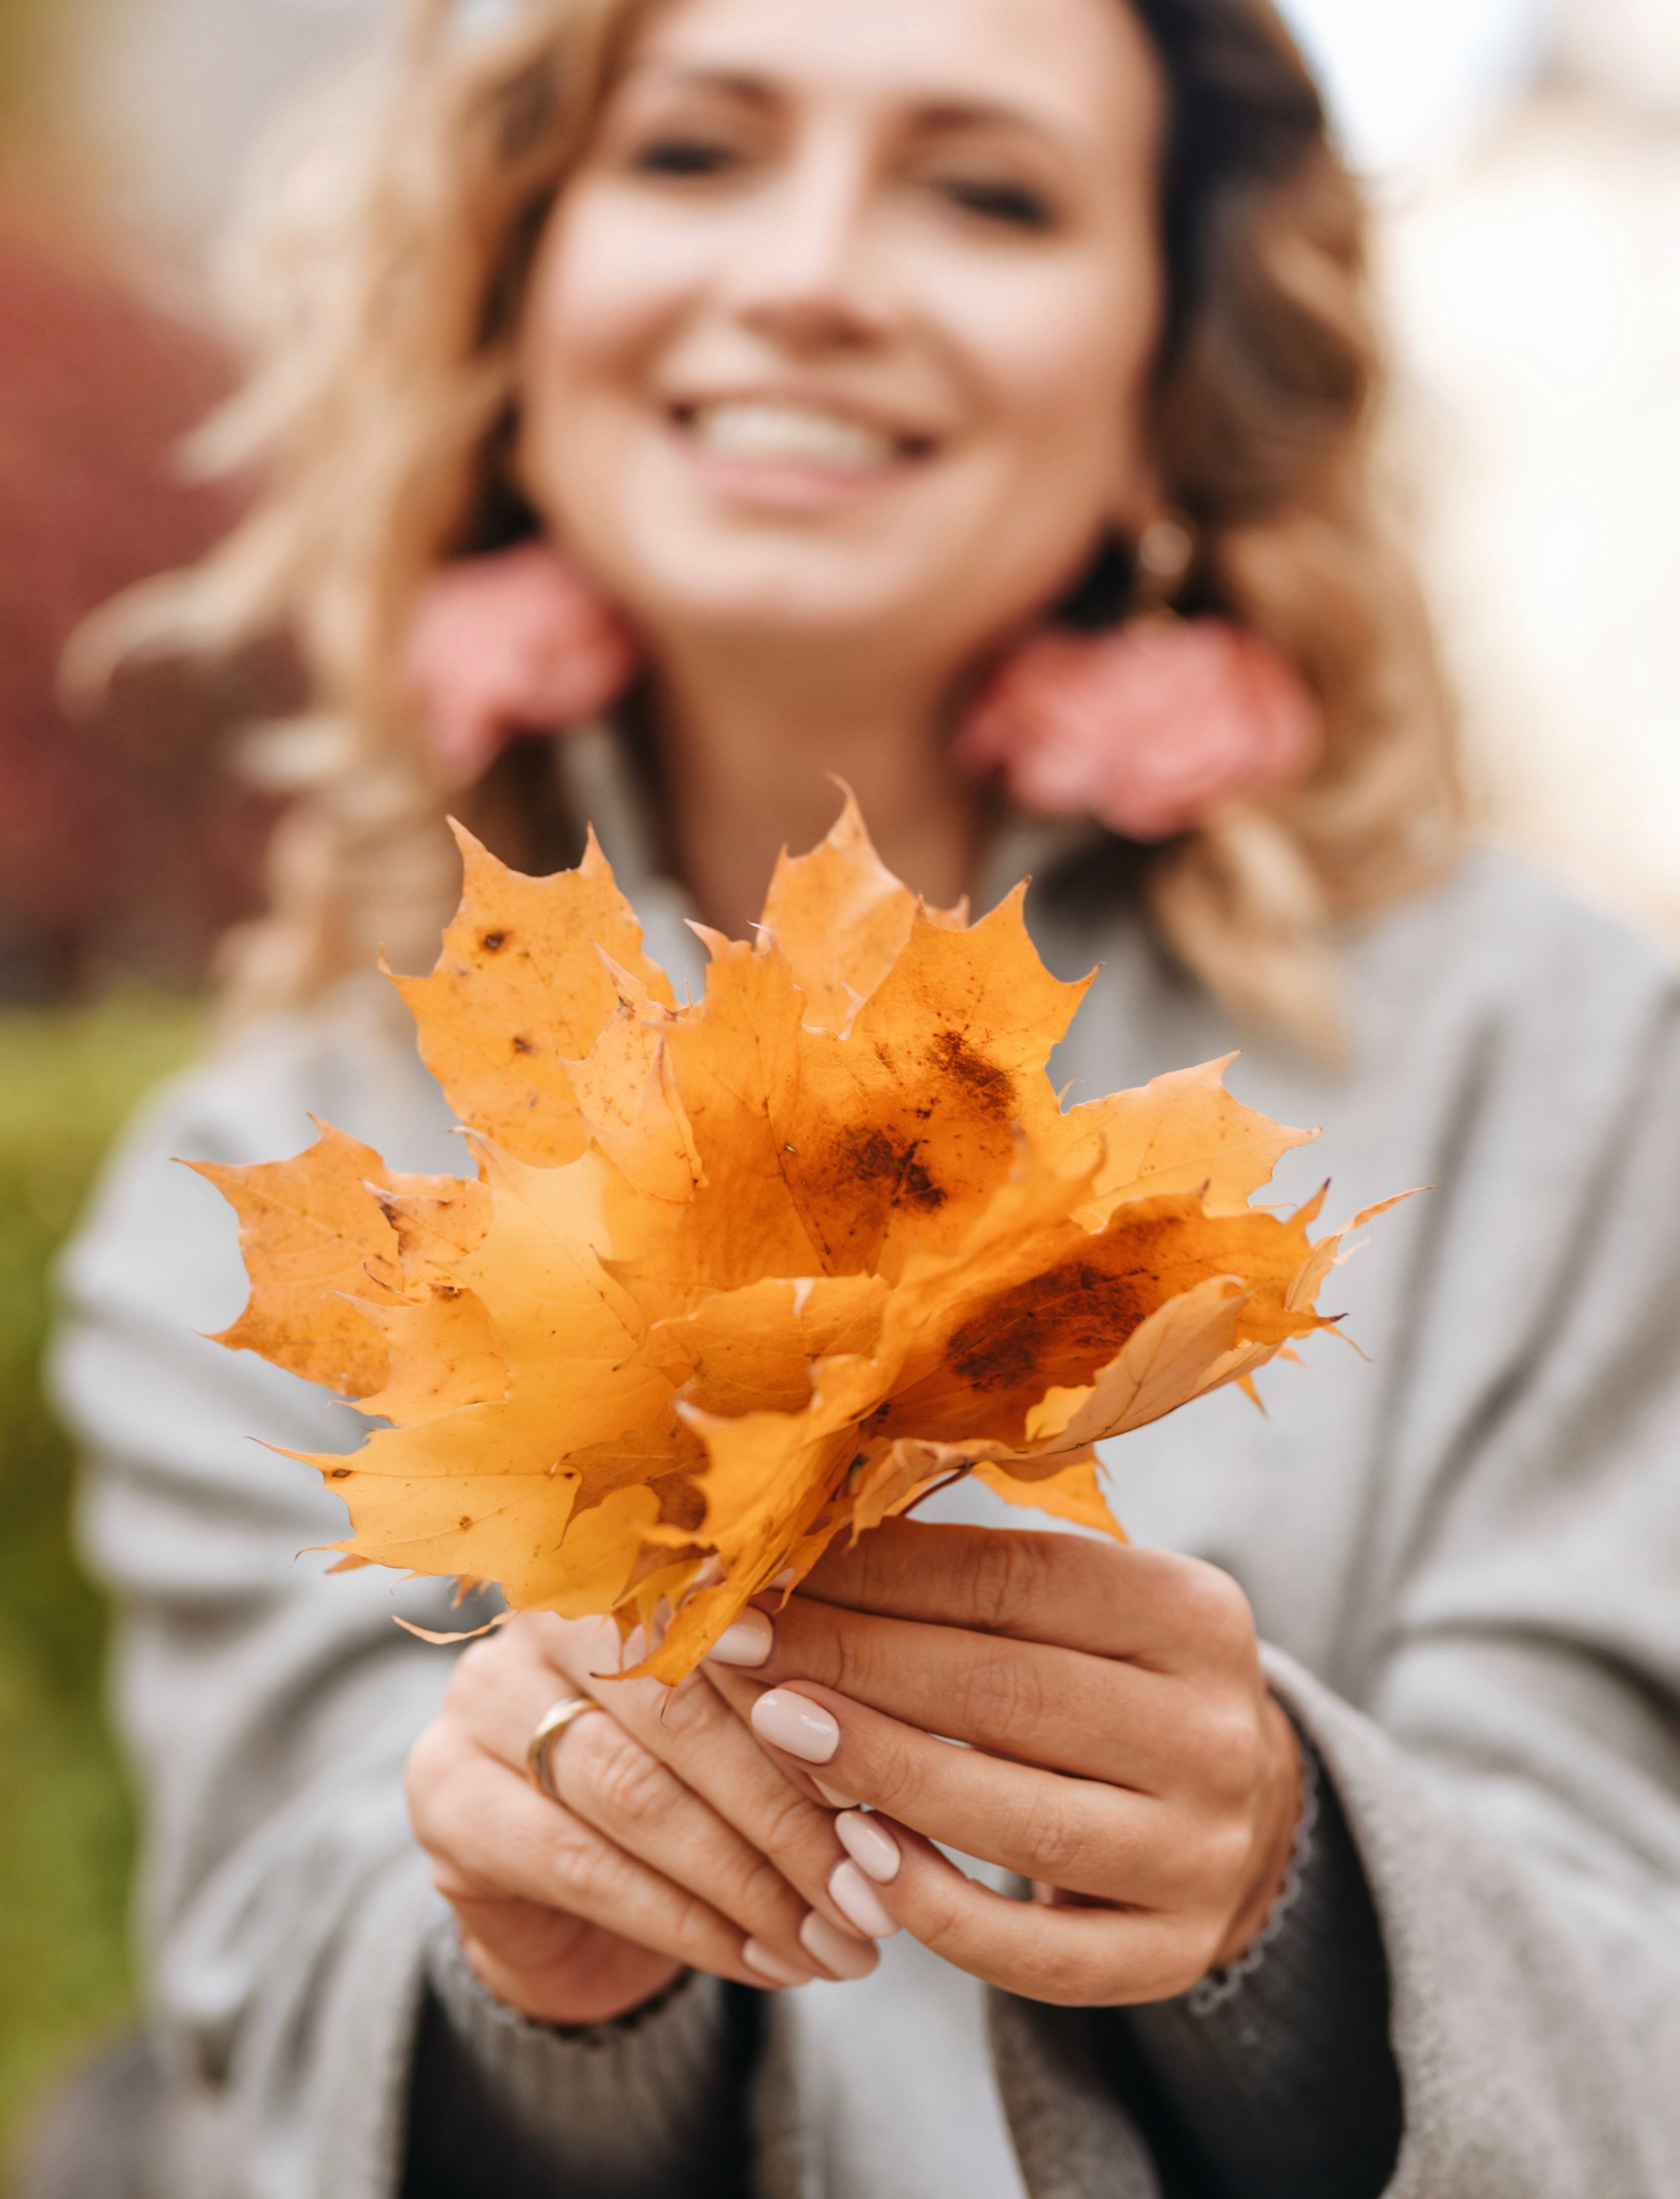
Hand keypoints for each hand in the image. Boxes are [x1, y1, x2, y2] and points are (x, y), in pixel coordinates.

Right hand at [405, 1611, 879, 2026]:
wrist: (575, 1903)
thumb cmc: (695, 1788)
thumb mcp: (755, 1736)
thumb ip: (806, 1716)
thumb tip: (894, 1757)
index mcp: (630, 1567)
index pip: (731, 1626)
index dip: (814, 1710)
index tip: (892, 1793)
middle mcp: (541, 1614)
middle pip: (681, 1709)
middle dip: (788, 1814)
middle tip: (869, 1894)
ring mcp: (479, 1698)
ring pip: (635, 1792)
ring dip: (749, 1882)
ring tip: (831, 1943)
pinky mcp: (443, 1794)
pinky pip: (581, 1865)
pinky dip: (686, 1923)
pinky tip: (760, 1961)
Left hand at [705, 1520, 1301, 2006]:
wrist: (1235, 1810)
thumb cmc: (1108, 1678)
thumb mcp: (1076, 1608)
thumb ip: (965, 1578)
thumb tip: (798, 1533)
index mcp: (1192, 1615)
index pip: (1012, 1581)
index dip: (877, 1576)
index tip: (762, 1568)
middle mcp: (1215, 1735)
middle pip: (1007, 1695)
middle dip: (852, 1665)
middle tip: (737, 1648)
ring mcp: (1202, 1855)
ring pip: (1020, 1822)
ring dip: (881, 1774)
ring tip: (773, 1732)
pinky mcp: (1171, 1955)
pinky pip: (1037, 1951)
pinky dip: (936, 1907)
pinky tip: (852, 1859)